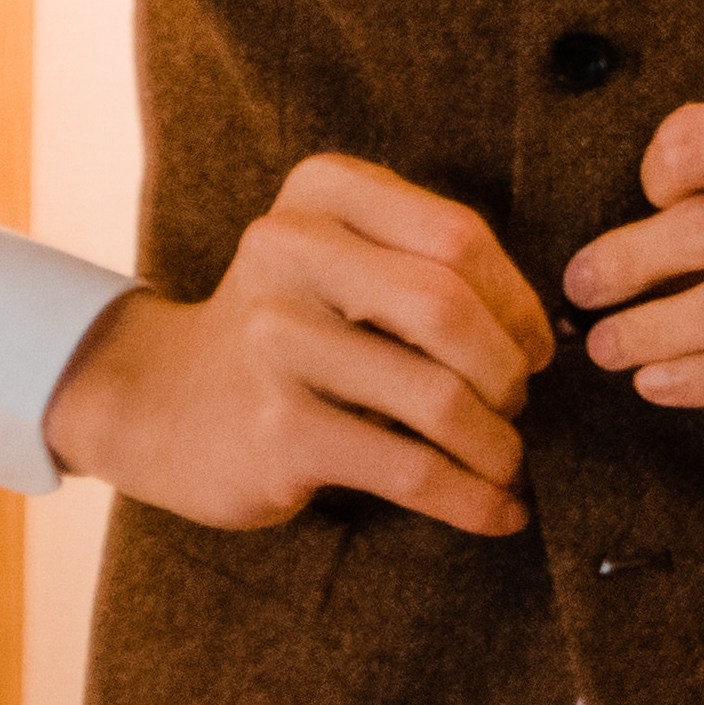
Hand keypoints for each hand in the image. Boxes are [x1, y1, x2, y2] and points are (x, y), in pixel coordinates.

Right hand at [42, 155, 550, 537]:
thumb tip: (543, 338)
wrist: (160, 402)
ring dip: (498, 445)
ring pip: (439, 398)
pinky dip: (471, 499)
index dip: (516, 302)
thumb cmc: (287, 329)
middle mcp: (287, 251)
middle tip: (516, 405)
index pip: (458, 237)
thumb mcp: (338, 260)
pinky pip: (410, 470)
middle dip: (508, 372)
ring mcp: (275, 342)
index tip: (533, 348)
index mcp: (319, 193)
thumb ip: (424, 266)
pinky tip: (494, 512)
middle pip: (451, 309)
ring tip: (505, 462)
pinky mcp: (277, 431)